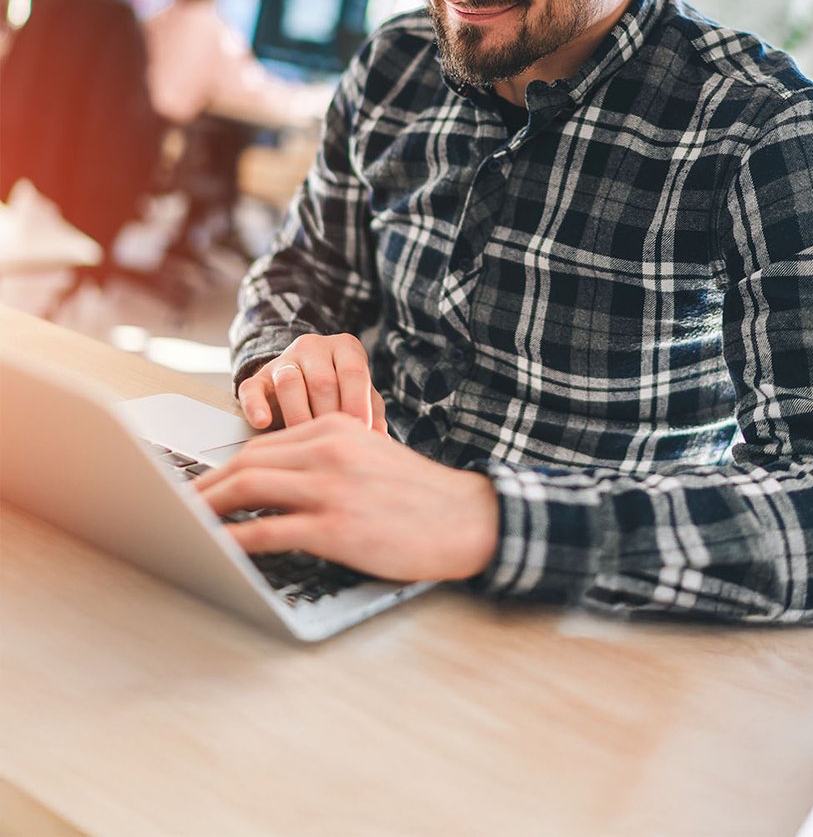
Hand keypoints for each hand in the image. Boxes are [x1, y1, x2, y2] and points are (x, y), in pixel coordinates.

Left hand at [194, 413, 499, 581]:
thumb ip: (327, 459)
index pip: (264, 444)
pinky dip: (234, 540)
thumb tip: (277, 482)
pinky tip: (217, 549)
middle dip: (207, 485)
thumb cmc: (419, 495)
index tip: (204, 485)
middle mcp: (329, 449)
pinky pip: (268, 530)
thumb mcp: (370, 456)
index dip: (225, 467)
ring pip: (249, 488)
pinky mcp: (335, 526)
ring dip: (210, 508)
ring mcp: (331, 487)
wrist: (466, 518)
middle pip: (248, 461)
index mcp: (337, 428)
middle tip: (181, 506)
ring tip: (186, 524)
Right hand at [238, 332, 386, 432]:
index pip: (353, 371)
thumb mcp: (362, 396)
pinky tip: (263, 423)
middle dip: (328, 416)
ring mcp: (284, 360)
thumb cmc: (342, 393)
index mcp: (345, 348)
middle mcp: (314, 347)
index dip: (358, 402)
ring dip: (299, 416)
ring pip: (289, 382)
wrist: (305, 383)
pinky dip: (256, 406)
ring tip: (306, 441)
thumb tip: (380, 437)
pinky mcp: (258, 377)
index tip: (361, 430)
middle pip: (322, 380)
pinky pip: (252, 389)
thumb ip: (372, 412)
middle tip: (334, 444)